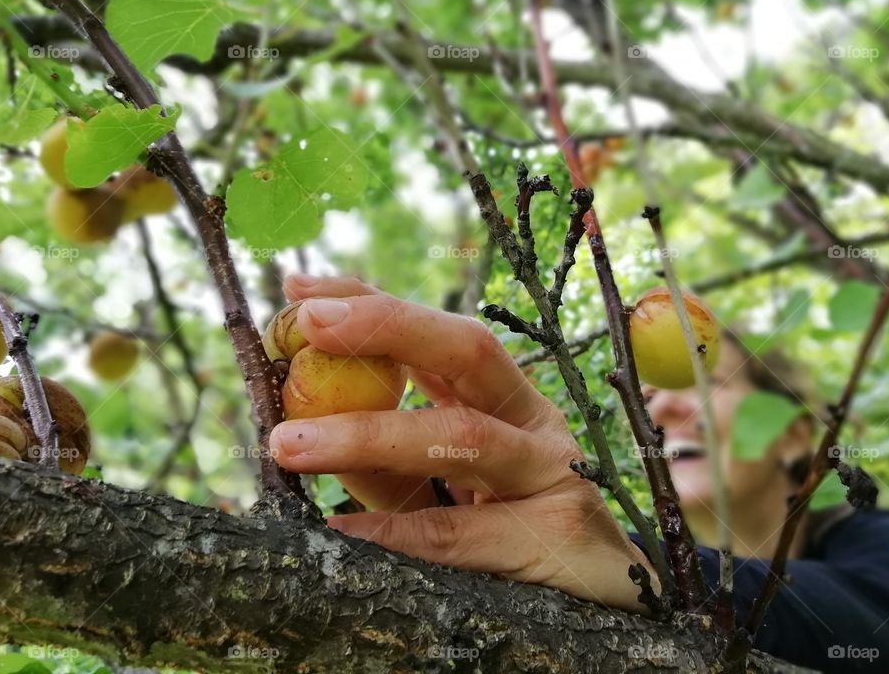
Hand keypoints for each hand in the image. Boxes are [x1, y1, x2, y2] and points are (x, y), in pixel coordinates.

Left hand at [270, 274, 655, 610]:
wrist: (597, 601)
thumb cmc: (505, 538)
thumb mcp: (435, 488)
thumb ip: (380, 459)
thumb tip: (297, 424)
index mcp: (503, 399)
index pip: (437, 332)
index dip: (372, 303)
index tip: (299, 287)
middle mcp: (532, 420)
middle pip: (470, 350)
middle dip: (387, 325)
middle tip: (308, 321)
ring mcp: (552, 472)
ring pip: (464, 436)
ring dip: (370, 434)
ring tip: (291, 445)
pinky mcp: (557, 537)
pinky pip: (460, 534)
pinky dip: (393, 531)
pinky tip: (339, 530)